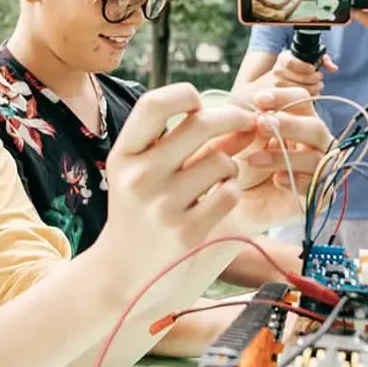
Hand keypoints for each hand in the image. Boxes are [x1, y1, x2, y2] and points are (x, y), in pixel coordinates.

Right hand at [100, 83, 255, 306]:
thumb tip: (237, 114)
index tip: (198, 104)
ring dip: (231, 165)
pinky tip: (217, 200)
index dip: (184, 95)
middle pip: (200, 124)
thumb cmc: (136, 210)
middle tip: (245, 123)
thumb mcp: (140, 171)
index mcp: (124, 155)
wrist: (122, 271)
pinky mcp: (188, 232)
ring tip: (218, 177)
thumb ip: (179, 141)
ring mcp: (164, 206)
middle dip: (232, 118)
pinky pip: (229, 194)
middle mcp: (140, 177)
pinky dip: (231, 192)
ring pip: (222, 162)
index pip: (154, 105)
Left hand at [225, 87, 332, 234]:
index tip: (258, 100)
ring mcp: (319, 170)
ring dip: (283, 156)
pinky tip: (276, 180)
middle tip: (261, 125)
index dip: (284, 97)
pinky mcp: (317, 197)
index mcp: (298, 122)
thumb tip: (258, 116)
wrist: (231, 203)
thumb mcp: (238, 142)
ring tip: (253, 160)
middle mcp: (314, 144)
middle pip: (315, 128)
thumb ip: (248, 126)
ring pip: (316, 158)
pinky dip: (296, 181)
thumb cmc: (237, 165)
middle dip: (289, 125)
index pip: (302, 101)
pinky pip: (316, 187)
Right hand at [268, 50, 337, 96]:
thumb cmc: (297, 68)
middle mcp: (277, 71)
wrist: (278, 79)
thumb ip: (323, 61)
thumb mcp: (308, 59)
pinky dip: (309, 97)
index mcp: (284, 58)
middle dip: (315, 79)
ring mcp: (276, 85)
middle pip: (300, 78)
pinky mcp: (280, 96)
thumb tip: (334, 69)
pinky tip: (312, 93)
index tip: (314, 69)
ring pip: (300, 89)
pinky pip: (297, 98)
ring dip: (314, 88)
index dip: (305, 67)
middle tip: (319, 78)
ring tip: (317, 86)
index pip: (291, 63)